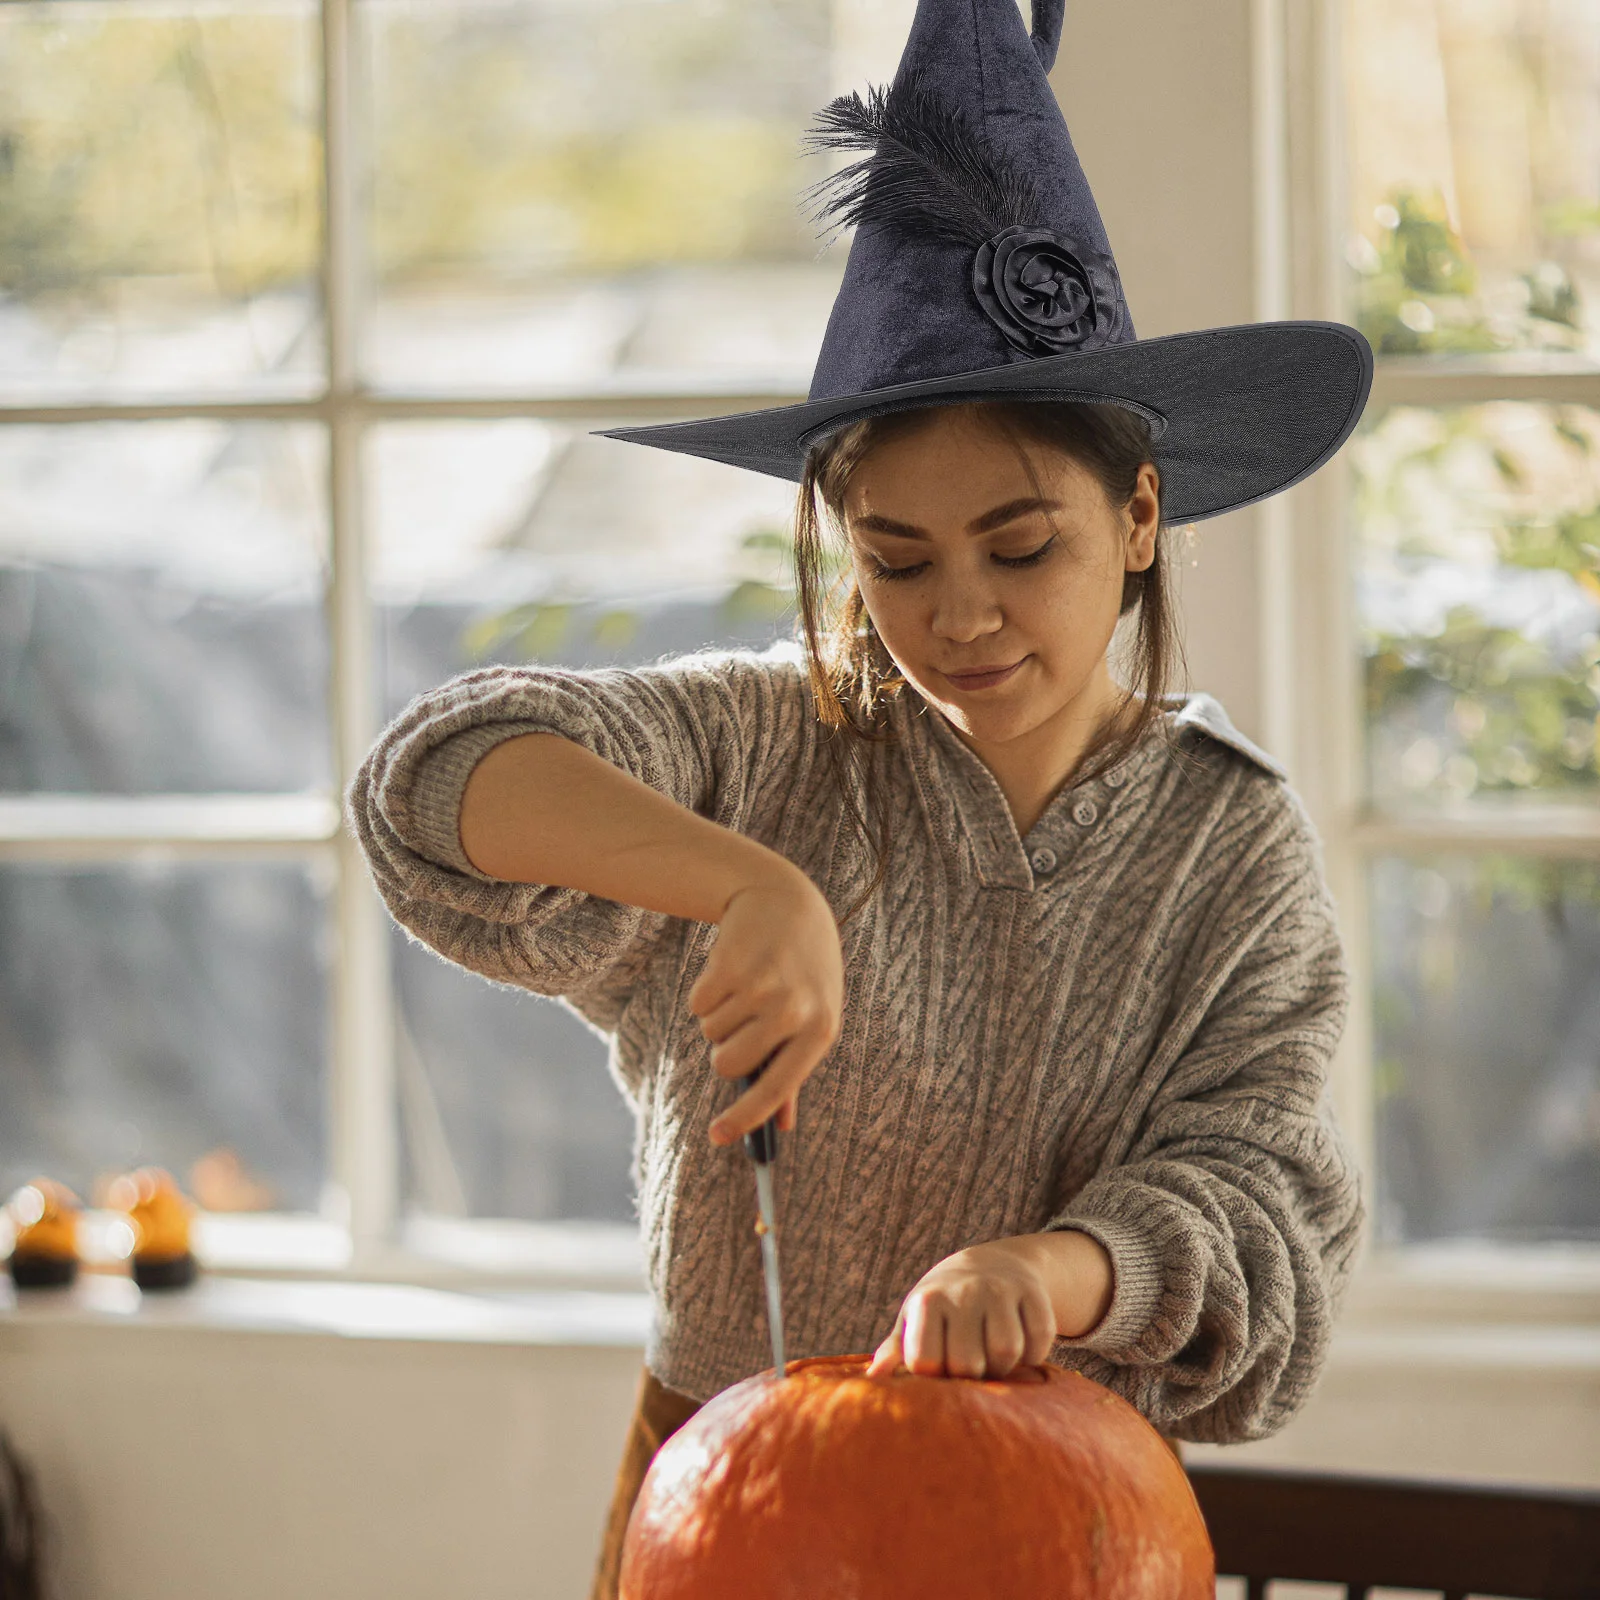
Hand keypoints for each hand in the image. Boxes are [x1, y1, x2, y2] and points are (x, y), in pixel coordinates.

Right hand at [689, 863, 842, 1146]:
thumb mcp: (813, 1016)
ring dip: (719, 1015)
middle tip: (742, 1025)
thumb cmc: (803, 971)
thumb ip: (793, 1071)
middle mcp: (793, 1011)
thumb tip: (781, 1128)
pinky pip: (698, 1004)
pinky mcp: (729, 965)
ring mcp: (761, 987)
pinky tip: (731, 969)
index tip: (716, 1137)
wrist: (786, 902)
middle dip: (724, 1052)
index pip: (776, 1090)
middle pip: (727, 1065)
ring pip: (710, 1033)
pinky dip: (706, 992)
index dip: (744, 1118)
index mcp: (820, 1031)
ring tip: (745, 986)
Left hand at [866, 1231, 1114, 1379]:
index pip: (927, 1363)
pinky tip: (1020, 1345)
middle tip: (971, 1366)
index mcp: (928, 1301)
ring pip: (1006, 1353)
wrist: (991, 1264)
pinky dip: (1033, 1355)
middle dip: (971, 1376)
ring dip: (1004, 1367)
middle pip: (968, 1364)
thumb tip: (873, 1378)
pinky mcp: (1033, 1293)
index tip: (940, 1369)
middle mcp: (964, 1291)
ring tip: (993, 1358)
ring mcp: (1000, 1289)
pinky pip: (1039, 1342)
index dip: (935, 1377)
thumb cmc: (944, 1305)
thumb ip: (896, 1350)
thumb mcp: (915, 1320)